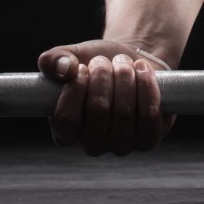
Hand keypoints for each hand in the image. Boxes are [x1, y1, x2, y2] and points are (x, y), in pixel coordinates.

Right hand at [36, 38, 175, 154]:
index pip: (65, 119)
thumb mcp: (71, 57)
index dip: (75, 88)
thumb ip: (53, 60)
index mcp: (65, 132)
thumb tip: (63, 69)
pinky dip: (147, 86)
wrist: (131, 65)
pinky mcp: (147, 140)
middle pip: (98, 111)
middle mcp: (92, 145)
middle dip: (103, 76)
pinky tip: (141, 70)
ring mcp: (121, 146)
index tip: (81, 67)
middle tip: (104, 60)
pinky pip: (149, 116)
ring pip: (125, 112)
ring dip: (125, 77)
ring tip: (123, 62)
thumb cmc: (96, 66)